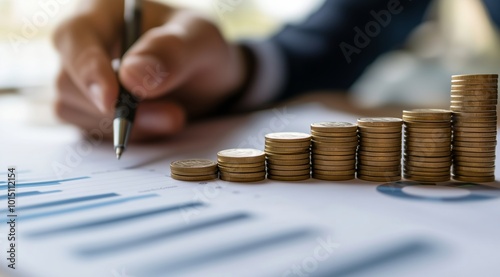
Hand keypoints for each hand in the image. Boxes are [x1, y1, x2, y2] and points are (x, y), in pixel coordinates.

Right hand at [53, 0, 247, 140]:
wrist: (206, 79)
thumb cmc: (199, 48)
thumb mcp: (201, 42)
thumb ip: (171, 51)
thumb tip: (131, 76)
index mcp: (103, 12)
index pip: (75, 36)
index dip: (87, 69)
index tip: (111, 100)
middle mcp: (84, 44)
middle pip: (68, 80)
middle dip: (118, 108)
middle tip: (173, 116)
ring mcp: (82, 79)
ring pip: (75, 110)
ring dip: (126, 125)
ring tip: (174, 117)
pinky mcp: (88, 109)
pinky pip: (89, 130)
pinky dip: (126, 135)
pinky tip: (157, 125)